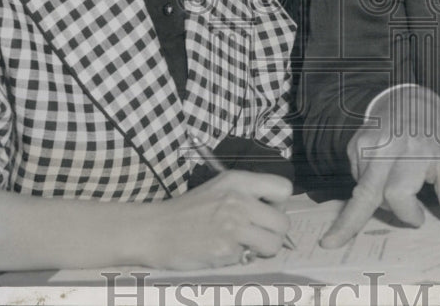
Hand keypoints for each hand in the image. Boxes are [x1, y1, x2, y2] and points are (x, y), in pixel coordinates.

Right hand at [145, 170, 291, 268]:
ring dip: (263, 249)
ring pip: (274, 244)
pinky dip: (241, 258)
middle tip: (257, 234)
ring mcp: (233, 225)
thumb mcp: (220, 188)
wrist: (156, 230)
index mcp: (238, 181)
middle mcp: (239, 200)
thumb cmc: (189, 210)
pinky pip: (250, 258)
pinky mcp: (226, 250)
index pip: (284, 188)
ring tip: (246, 246)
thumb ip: (249, 193)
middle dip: (274, 232)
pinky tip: (225, 252)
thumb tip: (276, 211)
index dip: (280, 204)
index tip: (267, 211)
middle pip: (283, 222)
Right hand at [320, 86, 439, 247]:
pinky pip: (357, 178)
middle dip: (348, 221)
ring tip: (394, 184)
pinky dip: (369, 185)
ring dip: (377, 200)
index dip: (408, 213)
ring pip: (363, 189)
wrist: (410, 99)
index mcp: (415, 152)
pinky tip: (383, 172)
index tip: (418, 218)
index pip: (399, 194)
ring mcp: (366, 144)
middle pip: (366, 194)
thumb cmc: (434, 134)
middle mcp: (386, 148)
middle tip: (330, 242)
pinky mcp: (354, 144)